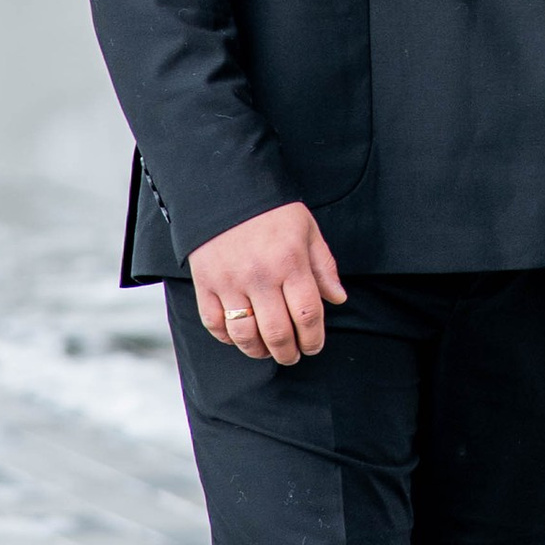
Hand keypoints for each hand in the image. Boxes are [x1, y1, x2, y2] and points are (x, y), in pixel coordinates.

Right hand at [189, 202, 346, 363]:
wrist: (226, 188)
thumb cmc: (272, 211)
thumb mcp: (307, 229)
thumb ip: (323, 266)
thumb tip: (338, 299)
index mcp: (290, 262)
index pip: (307, 314)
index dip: (314, 338)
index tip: (314, 346)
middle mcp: (260, 276)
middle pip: (277, 332)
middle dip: (289, 352)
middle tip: (293, 355)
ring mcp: (230, 282)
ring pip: (245, 335)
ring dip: (259, 352)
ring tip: (268, 351)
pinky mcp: (206, 284)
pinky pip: (215, 324)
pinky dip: (228, 339)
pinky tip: (240, 338)